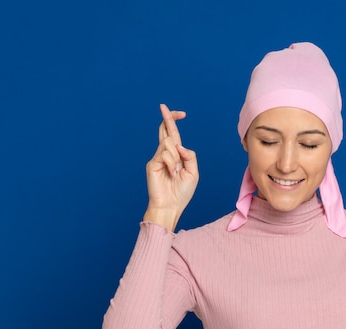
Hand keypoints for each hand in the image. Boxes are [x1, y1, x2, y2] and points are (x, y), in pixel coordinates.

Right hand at [143, 104, 198, 230]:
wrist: (170, 206)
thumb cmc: (182, 192)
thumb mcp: (193, 172)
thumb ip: (190, 156)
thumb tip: (179, 145)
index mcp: (176, 155)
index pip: (174, 135)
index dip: (174, 122)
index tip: (181, 113)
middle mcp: (165, 154)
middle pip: (165, 131)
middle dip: (167, 118)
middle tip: (162, 105)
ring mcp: (157, 158)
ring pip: (169, 143)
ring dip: (176, 157)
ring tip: (175, 172)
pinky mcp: (152, 164)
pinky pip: (165, 154)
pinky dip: (172, 163)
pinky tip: (171, 173)